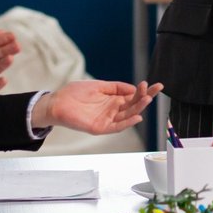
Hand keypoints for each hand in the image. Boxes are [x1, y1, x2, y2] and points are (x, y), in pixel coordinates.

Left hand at [32, 80, 162, 134]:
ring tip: (147, 99)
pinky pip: (116, 127)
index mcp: (113, 100)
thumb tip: (133, 88)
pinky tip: (137, 116)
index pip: (133, 96)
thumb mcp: (99, 86)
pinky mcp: (99, 127)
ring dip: (138, 108)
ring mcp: (107, 119)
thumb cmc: (75, 93)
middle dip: (145, 98)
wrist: (57, 102)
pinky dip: (127, 123)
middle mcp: (112, 110)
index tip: (155, 85)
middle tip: (155, 90)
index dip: (144, 91)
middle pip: (133, 106)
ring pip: (127, 116)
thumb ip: (116, 87)